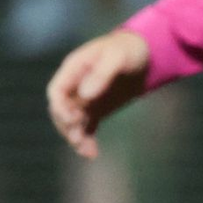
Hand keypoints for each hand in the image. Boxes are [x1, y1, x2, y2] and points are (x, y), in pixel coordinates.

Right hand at [46, 29, 149, 158]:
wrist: (146, 53)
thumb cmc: (129, 49)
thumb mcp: (119, 56)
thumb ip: (103, 73)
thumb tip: (85, 95)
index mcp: (74, 69)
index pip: (57, 91)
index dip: (60, 107)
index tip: (73, 119)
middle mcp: (74, 86)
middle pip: (61, 111)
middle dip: (68, 126)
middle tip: (79, 139)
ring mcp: (84, 99)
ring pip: (72, 123)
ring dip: (76, 137)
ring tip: (88, 151)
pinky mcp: (96, 109)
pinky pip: (86, 127)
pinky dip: (87, 140)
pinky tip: (92, 153)